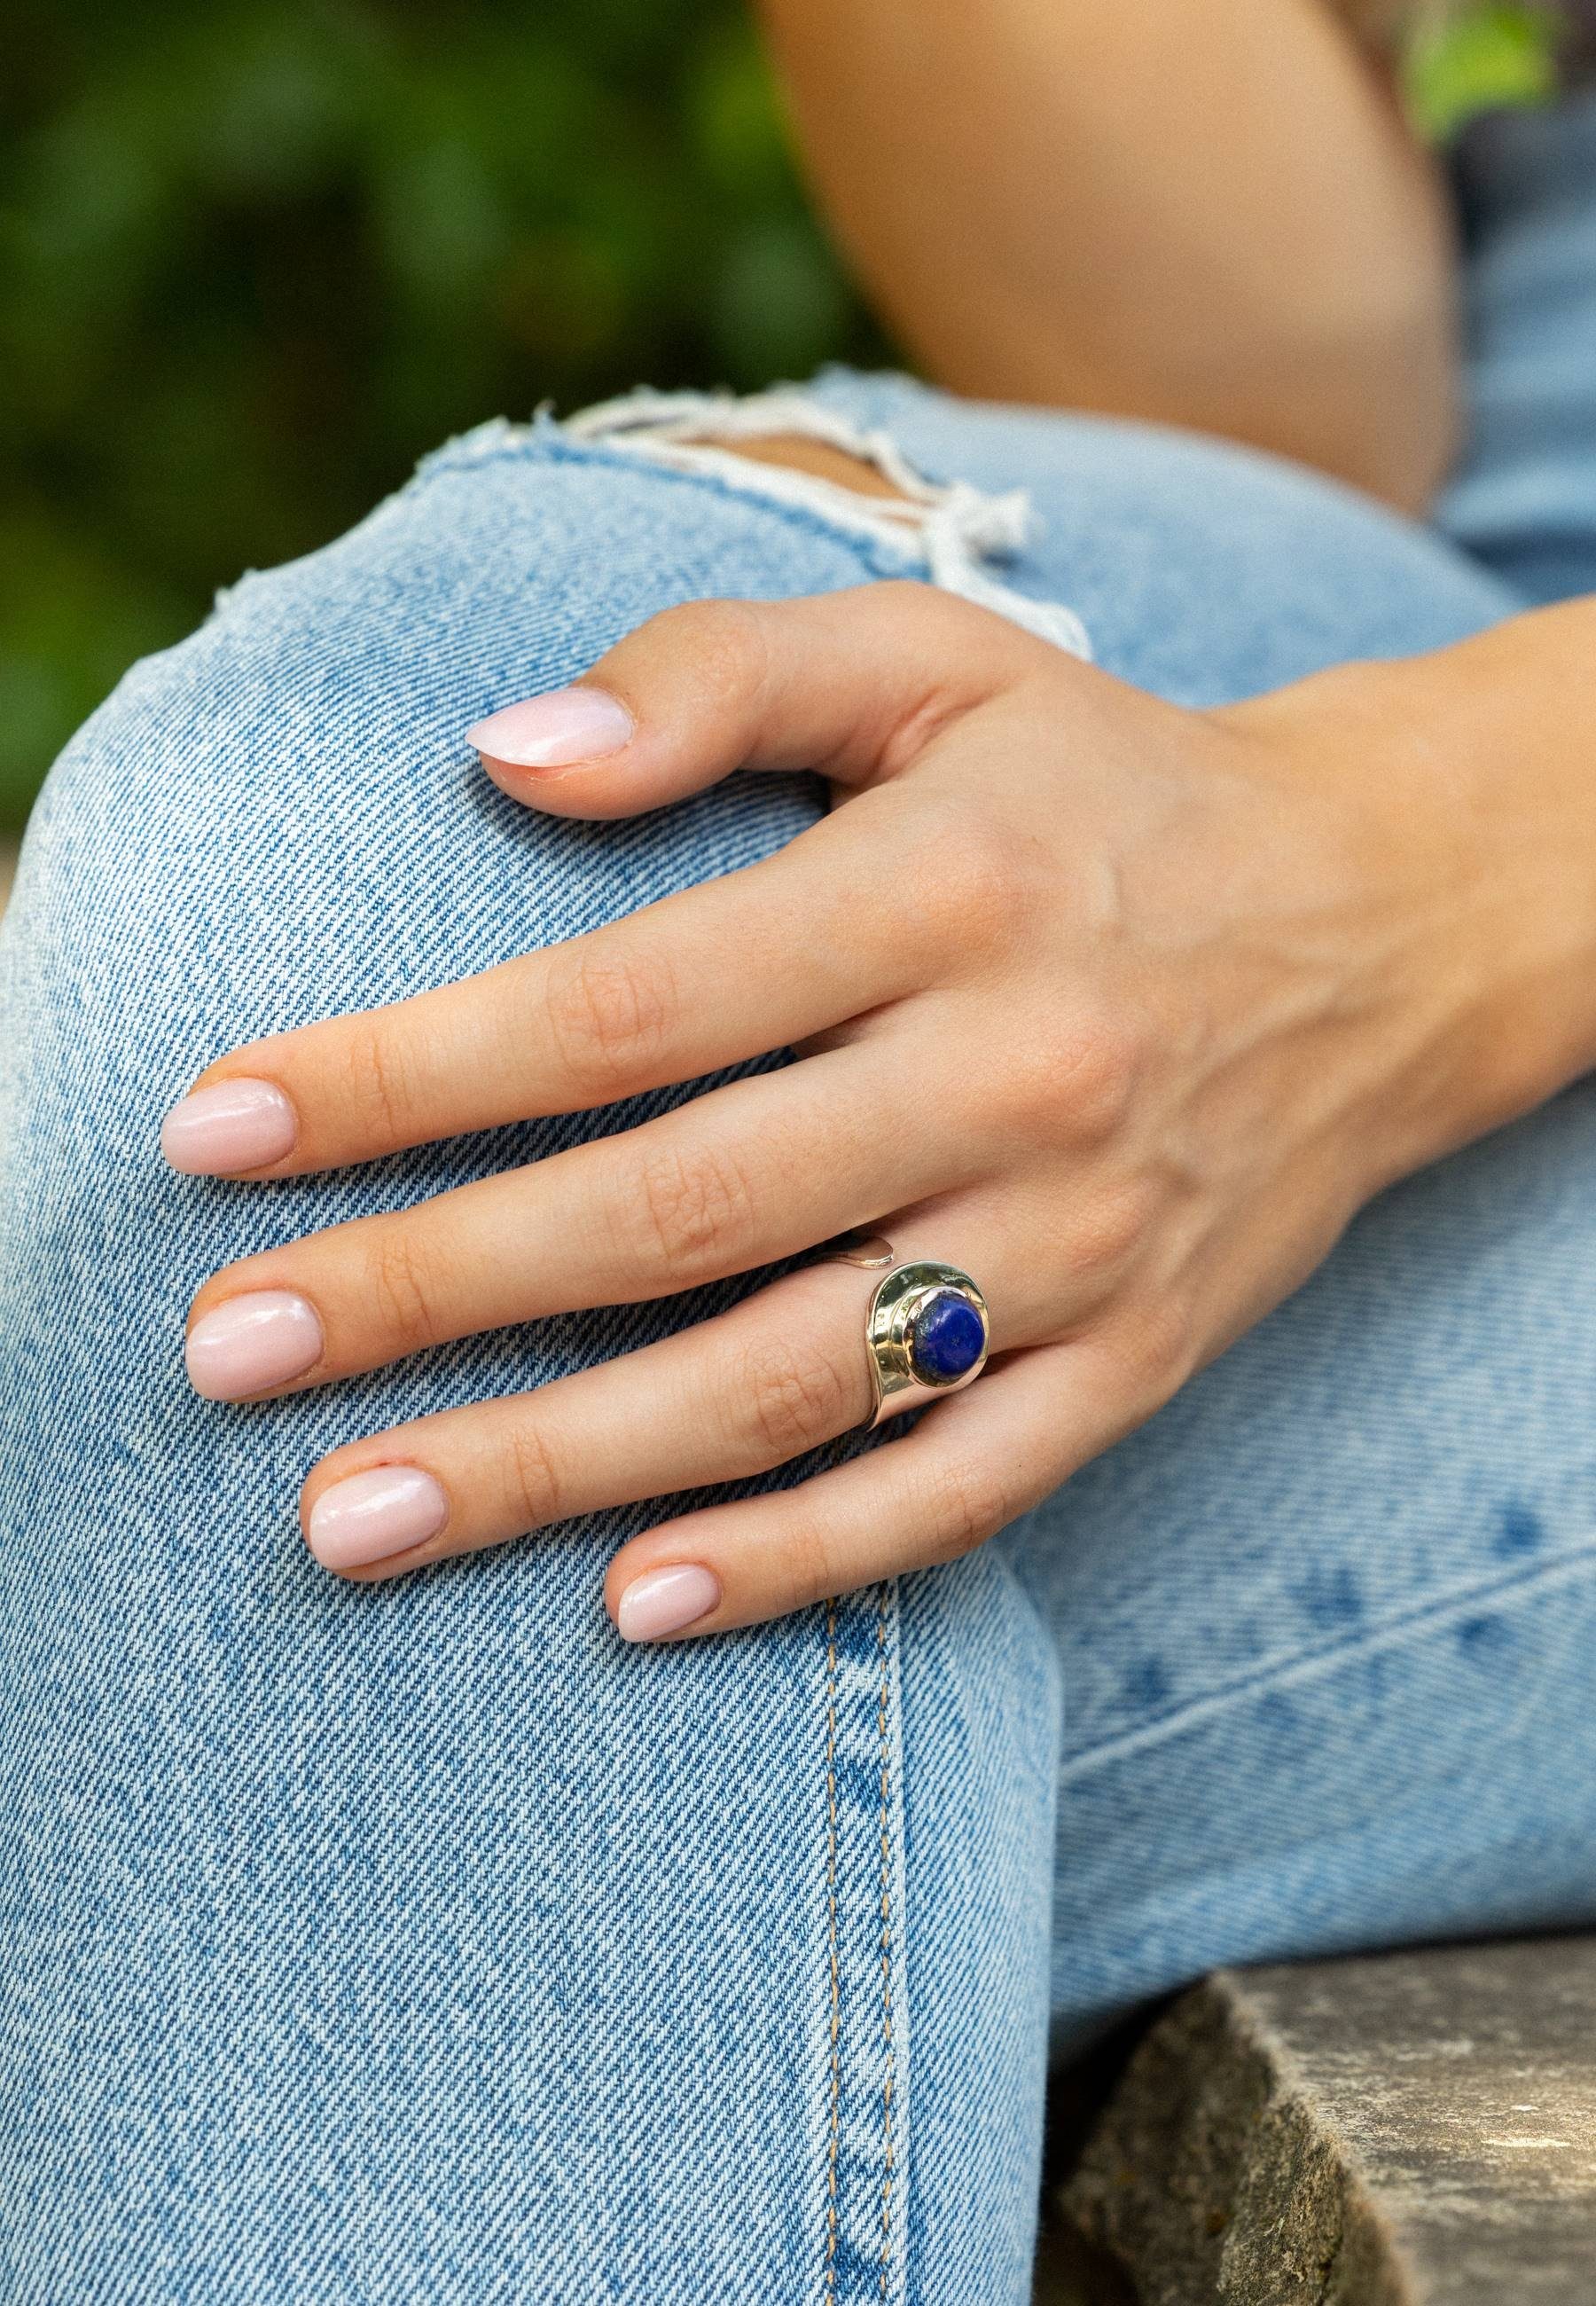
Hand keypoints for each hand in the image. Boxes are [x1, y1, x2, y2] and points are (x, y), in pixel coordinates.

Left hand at [164, 583, 1498, 1637]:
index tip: (211, 1130)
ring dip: (555, 1464)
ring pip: (786, 1382)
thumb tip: (500, 756)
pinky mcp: (1137, 1358)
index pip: (622, 1007)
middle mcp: (1013, 1077)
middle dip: (426, 1289)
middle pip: (672, 1213)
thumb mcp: (936, 660)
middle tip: (226, 1353)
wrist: (1378, 925)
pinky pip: (954, 1490)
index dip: (402, 1074)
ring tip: (353, 1518)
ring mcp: (1081, 1243)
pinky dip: (794, 1559)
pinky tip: (631, 1601)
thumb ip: (716, 672)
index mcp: (942, 890)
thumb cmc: (1100, 788)